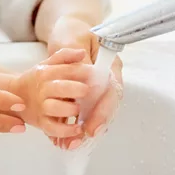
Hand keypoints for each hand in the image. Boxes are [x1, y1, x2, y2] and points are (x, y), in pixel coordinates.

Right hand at [0, 49, 91, 137]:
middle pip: (59, 88)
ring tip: (79, 109)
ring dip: (69, 109)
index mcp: (46, 72)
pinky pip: (52, 129)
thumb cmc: (37, 80)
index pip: (65, 69)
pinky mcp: (41, 122)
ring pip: (54, 108)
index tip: (94, 73)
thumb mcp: (49, 64)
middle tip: (86, 90)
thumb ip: (65, 56)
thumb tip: (81, 52)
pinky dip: (65, 131)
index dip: (82, 71)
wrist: (14, 95)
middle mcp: (43, 89)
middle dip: (75, 88)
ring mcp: (41, 106)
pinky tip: (77, 128)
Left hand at [45, 15, 97, 145]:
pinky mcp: (83, 95)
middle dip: (94, 124)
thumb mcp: (73, 39)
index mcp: (109, 65)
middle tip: (80, 139)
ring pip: (94, 113)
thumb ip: (78, 59)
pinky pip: (81, 113)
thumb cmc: (72, 30)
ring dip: (82, 130)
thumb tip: (83, 78)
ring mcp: (95, 88)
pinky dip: (72, 126)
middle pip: (105, 106)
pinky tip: (62, 139)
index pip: (112, 91)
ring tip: (70, 144)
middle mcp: (105, 79)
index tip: (93, 126)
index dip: (104, 111)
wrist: (67, 30)